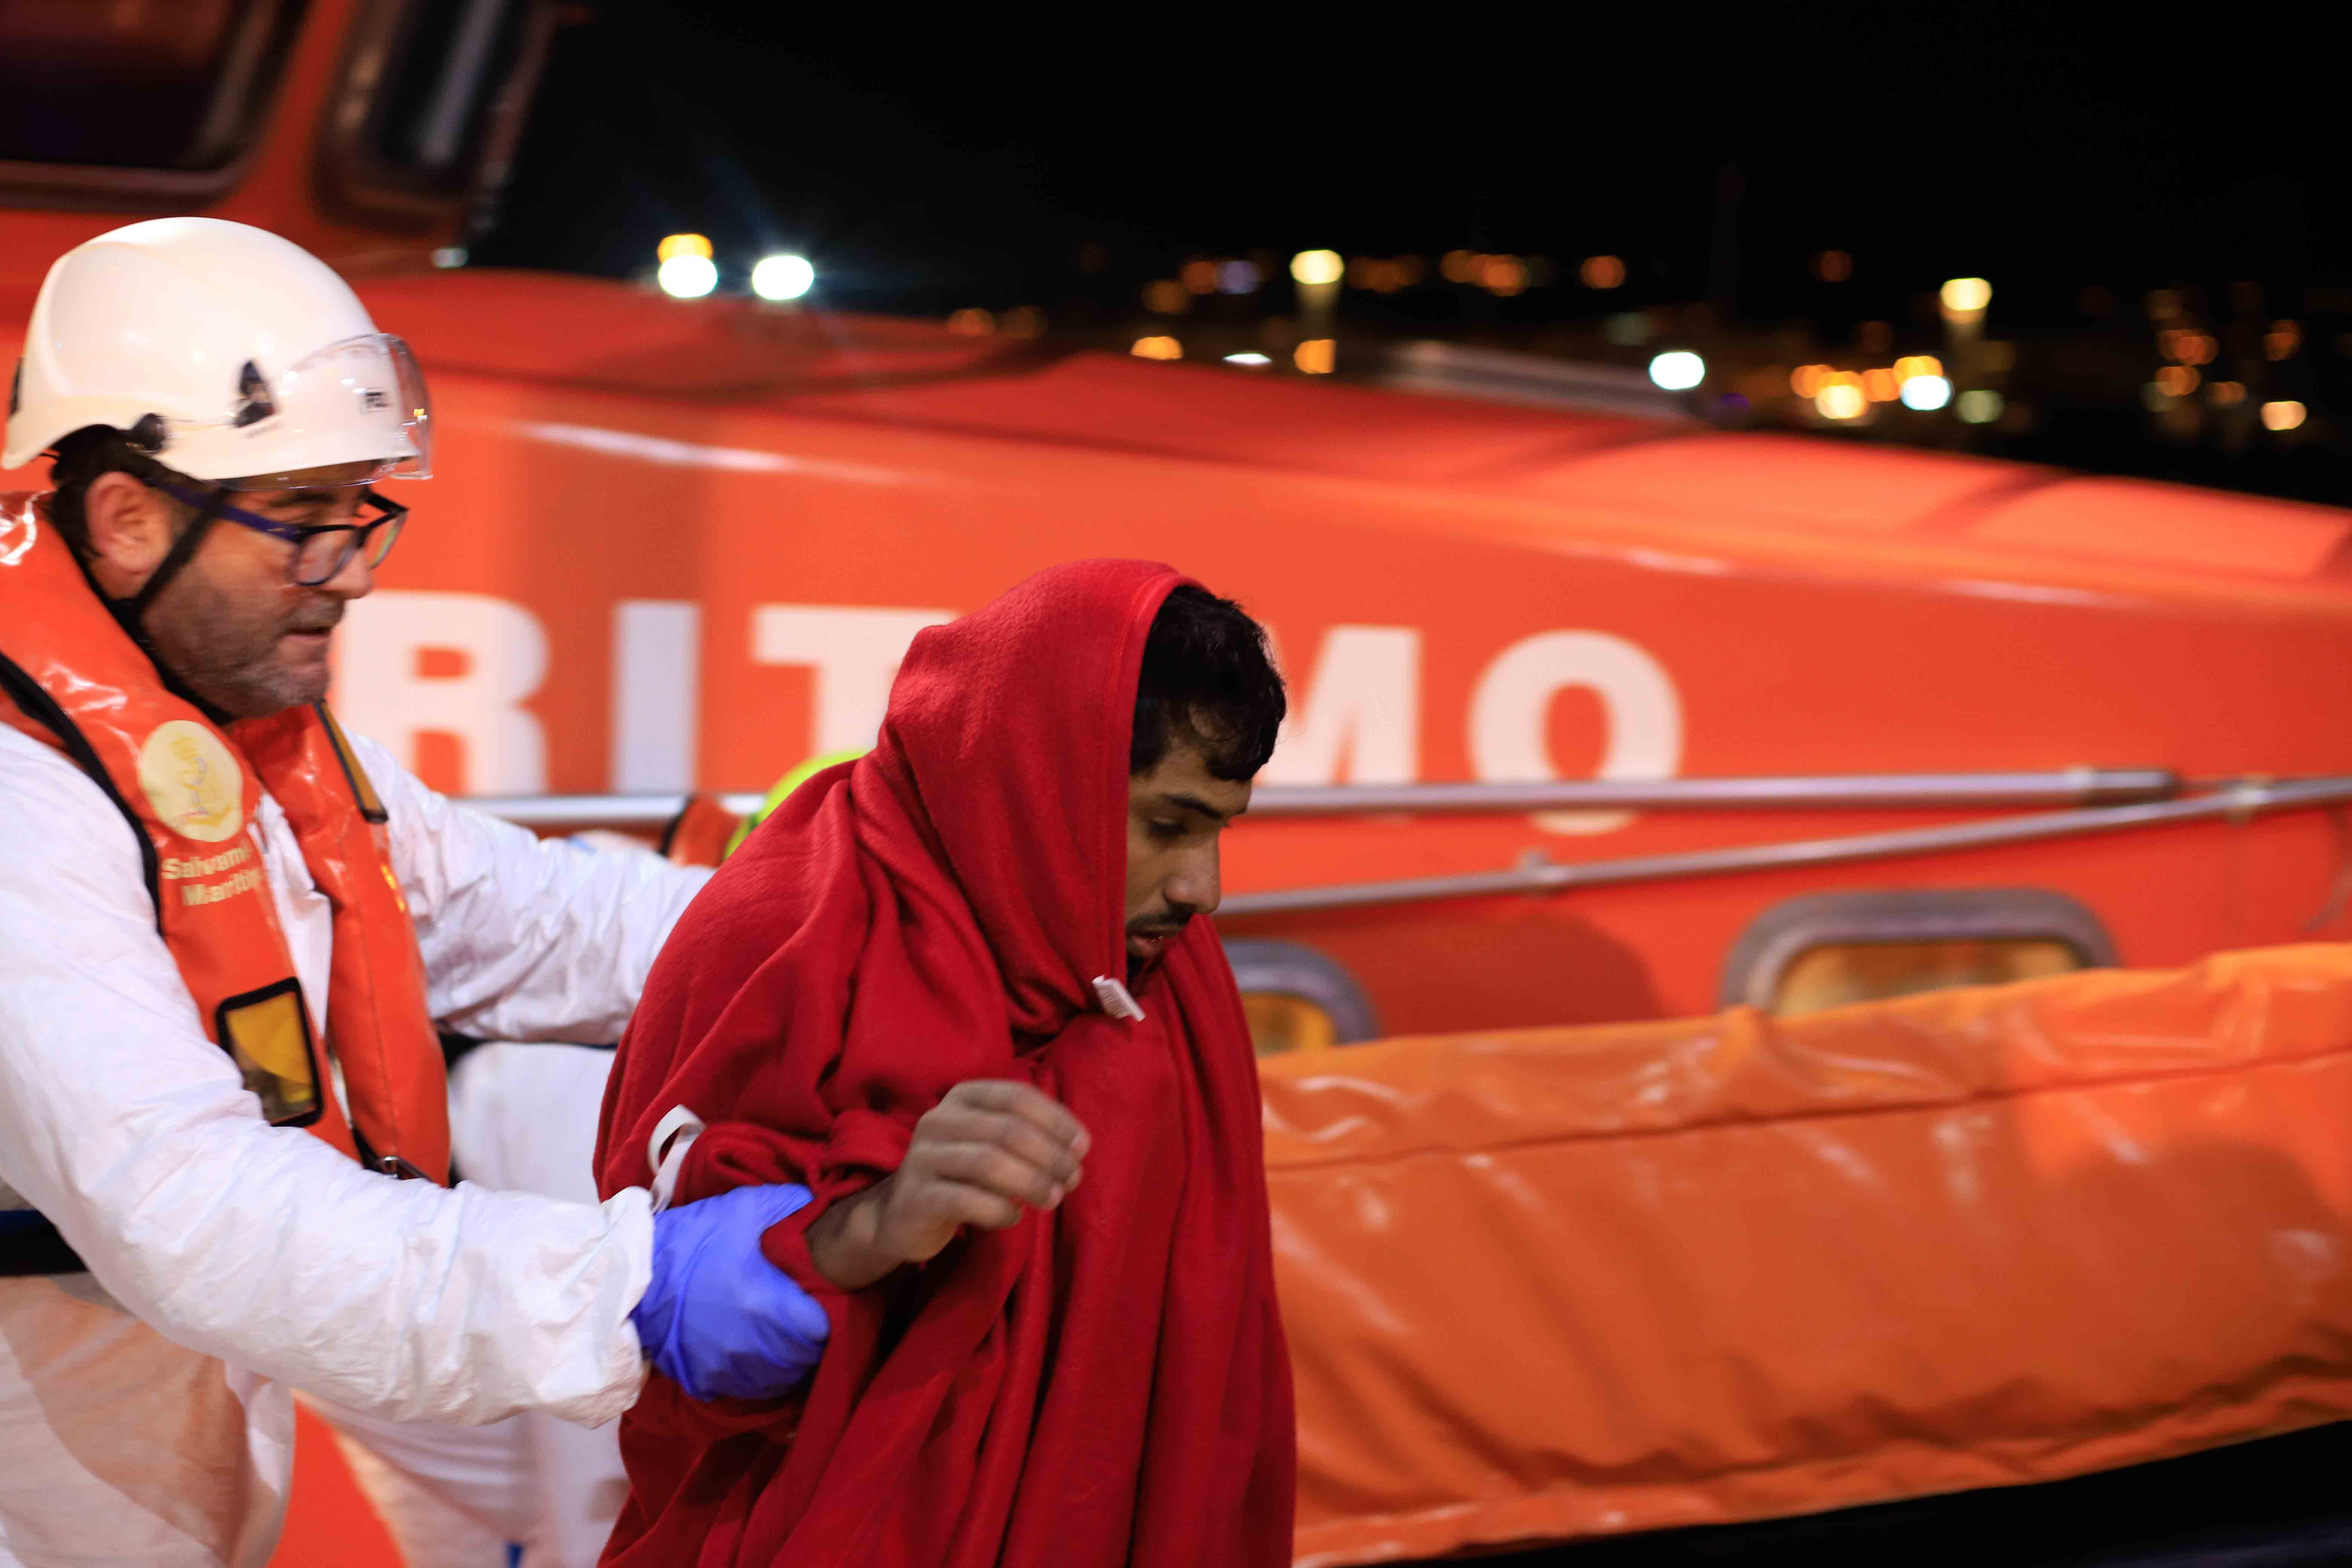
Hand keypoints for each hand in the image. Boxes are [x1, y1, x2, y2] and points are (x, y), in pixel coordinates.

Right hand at [633, 1184, 830, 1401]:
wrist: (634, 1270)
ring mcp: (728, 1369)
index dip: (830, 1314)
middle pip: (805, 1359)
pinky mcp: (705, 1380)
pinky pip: (746, 1388)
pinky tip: (758, 1353)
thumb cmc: (697, 1236)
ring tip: (787, 1337)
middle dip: (812, 1340)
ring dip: (788, 1362)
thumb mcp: (751, 1207)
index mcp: (770, 1307)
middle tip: (810, 1318)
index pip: (823, 1329)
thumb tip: (825, 1215)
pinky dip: (758, 1374)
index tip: (827, 1300)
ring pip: (778, 1380)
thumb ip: (795, 1209)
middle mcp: (753, 1348)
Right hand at [807, 1080, 1088, 1289]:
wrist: (901, 1215)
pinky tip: (1015, 1218)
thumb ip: (1028, 1136)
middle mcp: (938, 1119)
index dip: (1056, 1120)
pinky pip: (967, 1201)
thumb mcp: (990, 1143)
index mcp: (962, 1096)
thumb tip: (1077, 1147)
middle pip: (1007, 1130)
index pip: (1017, 1097)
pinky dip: (1000, 1210)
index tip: (1082, 1147)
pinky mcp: (917, 1197)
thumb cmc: (961, 1175)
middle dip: (1049, 1155)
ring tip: (1054, 1199)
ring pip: (988, 1163)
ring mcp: (923, 1157)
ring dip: (1031, 1182)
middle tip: (1073, 1179)